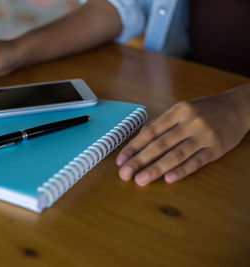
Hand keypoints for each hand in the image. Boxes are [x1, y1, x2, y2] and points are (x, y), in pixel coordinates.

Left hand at [116, 85, 249, 185]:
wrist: (239, 107)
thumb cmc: (205, 110)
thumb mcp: (182, 109)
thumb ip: (162, 124)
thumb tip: (139, 139)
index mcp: (178, 111)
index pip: (151, 132)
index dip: (134, 147)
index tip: (120, 160)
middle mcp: (190, 122)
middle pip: (160, 144)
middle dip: (139, 160)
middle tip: (124, 174)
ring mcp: (204, 136)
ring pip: (176, 154)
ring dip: (156, 169)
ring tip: (141, 180)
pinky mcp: (217, 149)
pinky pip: (197, 162)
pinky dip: (182, 171)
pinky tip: (168, 179)